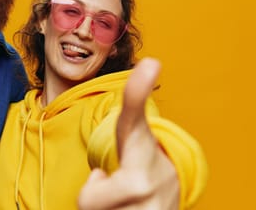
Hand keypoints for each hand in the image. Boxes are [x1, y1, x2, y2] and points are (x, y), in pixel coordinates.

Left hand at [78, 58, 178, 209]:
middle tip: (114, 183)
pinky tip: (122, 208)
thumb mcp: (134, 127)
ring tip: (120, 197)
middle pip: (86, 204)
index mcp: (139, 176)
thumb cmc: (143, 152)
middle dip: (95, 194)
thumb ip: (136, 95)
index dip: (101, 184)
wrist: (169, 188)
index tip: (103, 170)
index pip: (113, 181)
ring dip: (101, 206)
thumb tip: (152, 60)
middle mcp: (145, 204)